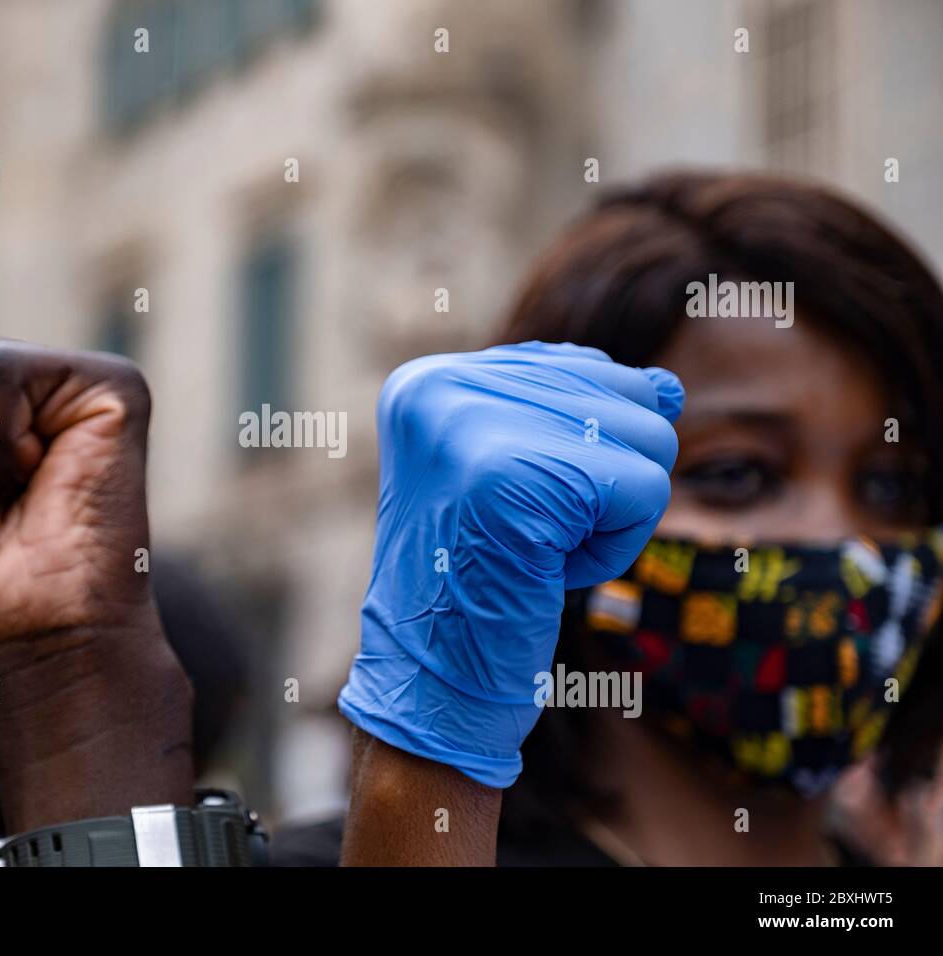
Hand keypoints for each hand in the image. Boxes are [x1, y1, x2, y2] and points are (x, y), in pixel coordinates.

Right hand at [338, 341, 682, 787]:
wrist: (431, 680)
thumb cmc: (477, 583)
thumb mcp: (518, 474)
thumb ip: (580, 415)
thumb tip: (669, 387)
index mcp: (426, 385)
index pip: (576, 368)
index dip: (579, 454)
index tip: (506, 508)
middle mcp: (442, 391)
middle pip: (621, 397)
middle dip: (602, 483)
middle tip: (524, 535)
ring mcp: (473, 430)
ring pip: (646, 438)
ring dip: (613, 515)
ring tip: (536, 550)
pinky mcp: (518, 480)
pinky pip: (645, 489)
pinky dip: (617, 546)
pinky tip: (551, 570)